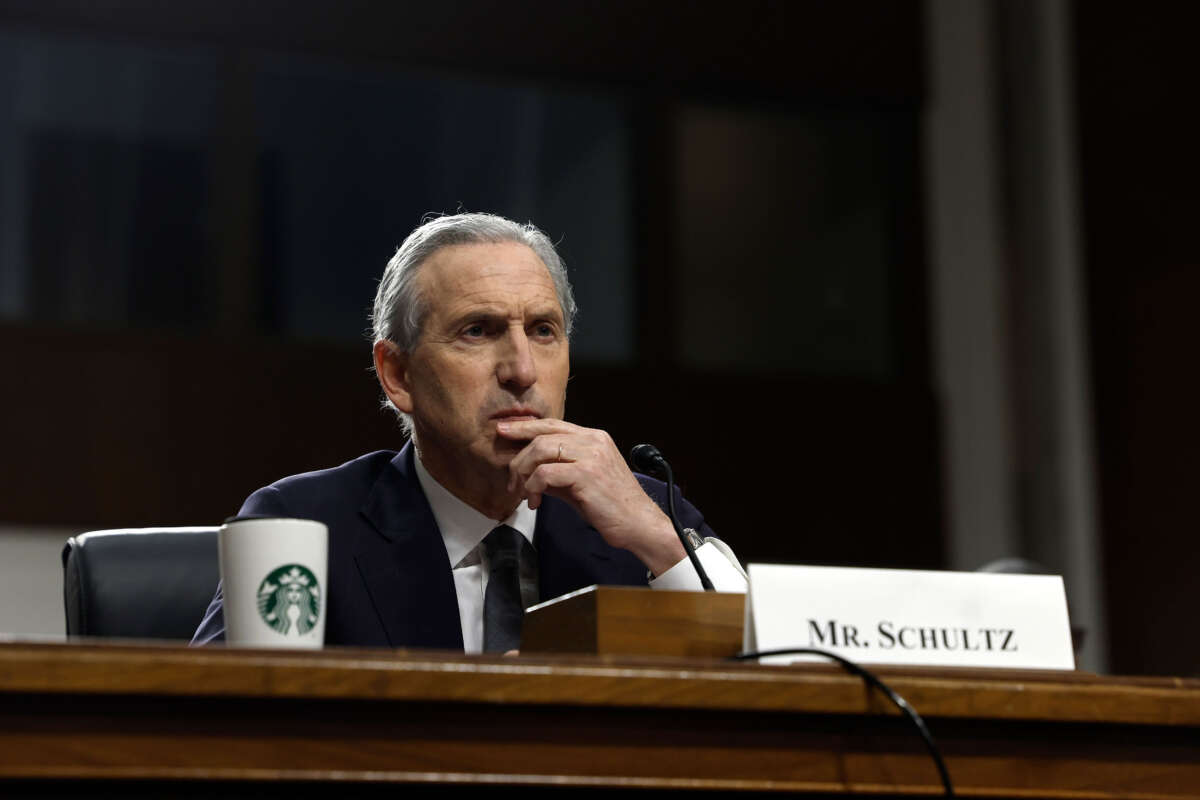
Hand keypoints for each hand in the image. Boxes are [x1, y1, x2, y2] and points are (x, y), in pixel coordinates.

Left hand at [496, 418, 685, 575]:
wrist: (638, 524)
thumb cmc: (611, 506)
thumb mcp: (581, 483)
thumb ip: (558, 471)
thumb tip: (530, 472)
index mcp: (594, 438)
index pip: (553, 424)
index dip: (526, 426)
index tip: (504, 430)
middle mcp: (593, 440)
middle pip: (543, 435)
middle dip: (518, 455)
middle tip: (510, 478)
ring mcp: (591, 455)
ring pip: (541, 450)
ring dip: (524, 473)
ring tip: (522, 493)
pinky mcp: (586, 474)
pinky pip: (545, 473)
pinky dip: (533, 487)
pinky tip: (535, 501)